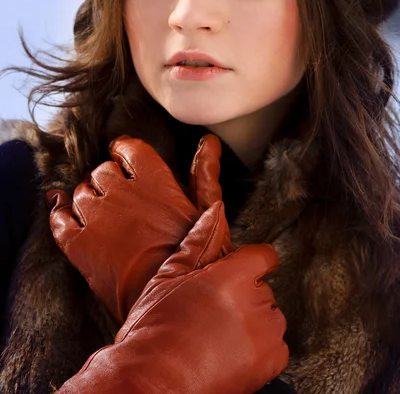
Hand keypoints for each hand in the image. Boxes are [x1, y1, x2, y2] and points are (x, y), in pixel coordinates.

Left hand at [46, 134, 230, 323]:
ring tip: (100, 213)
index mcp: (153, 179)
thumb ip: (205, 173)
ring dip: (87, 198)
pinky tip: (64, 213)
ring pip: (80, 192)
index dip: (123, 152)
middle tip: (119, 197)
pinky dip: (59, 213)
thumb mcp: (207, 211)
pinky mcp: (79, 245)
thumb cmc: (195, 257)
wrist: (173, 304)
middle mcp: (121, 191)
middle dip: (108, 180)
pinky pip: (59, 219)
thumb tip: (209, 142)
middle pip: (102, 171)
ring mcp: (97, 217)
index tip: (124, 158)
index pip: (129, 149)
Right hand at [57, 201, 288, 393]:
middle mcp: (255, 301)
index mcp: (232, 275)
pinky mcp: (270, 362)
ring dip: (253, 322)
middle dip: (244, 296)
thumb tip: (215, 211)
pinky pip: (277, 347)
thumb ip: (199, 241)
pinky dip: (260, 351)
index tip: (240, 274)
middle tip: (213, 311)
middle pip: (262, 289)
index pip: (264, 256)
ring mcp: (265, 333)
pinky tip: (230, 354)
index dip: (252, 263)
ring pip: (270, 317)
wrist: (151, 382)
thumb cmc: (154, 330)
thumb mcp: (168, 277)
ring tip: (219, 335)